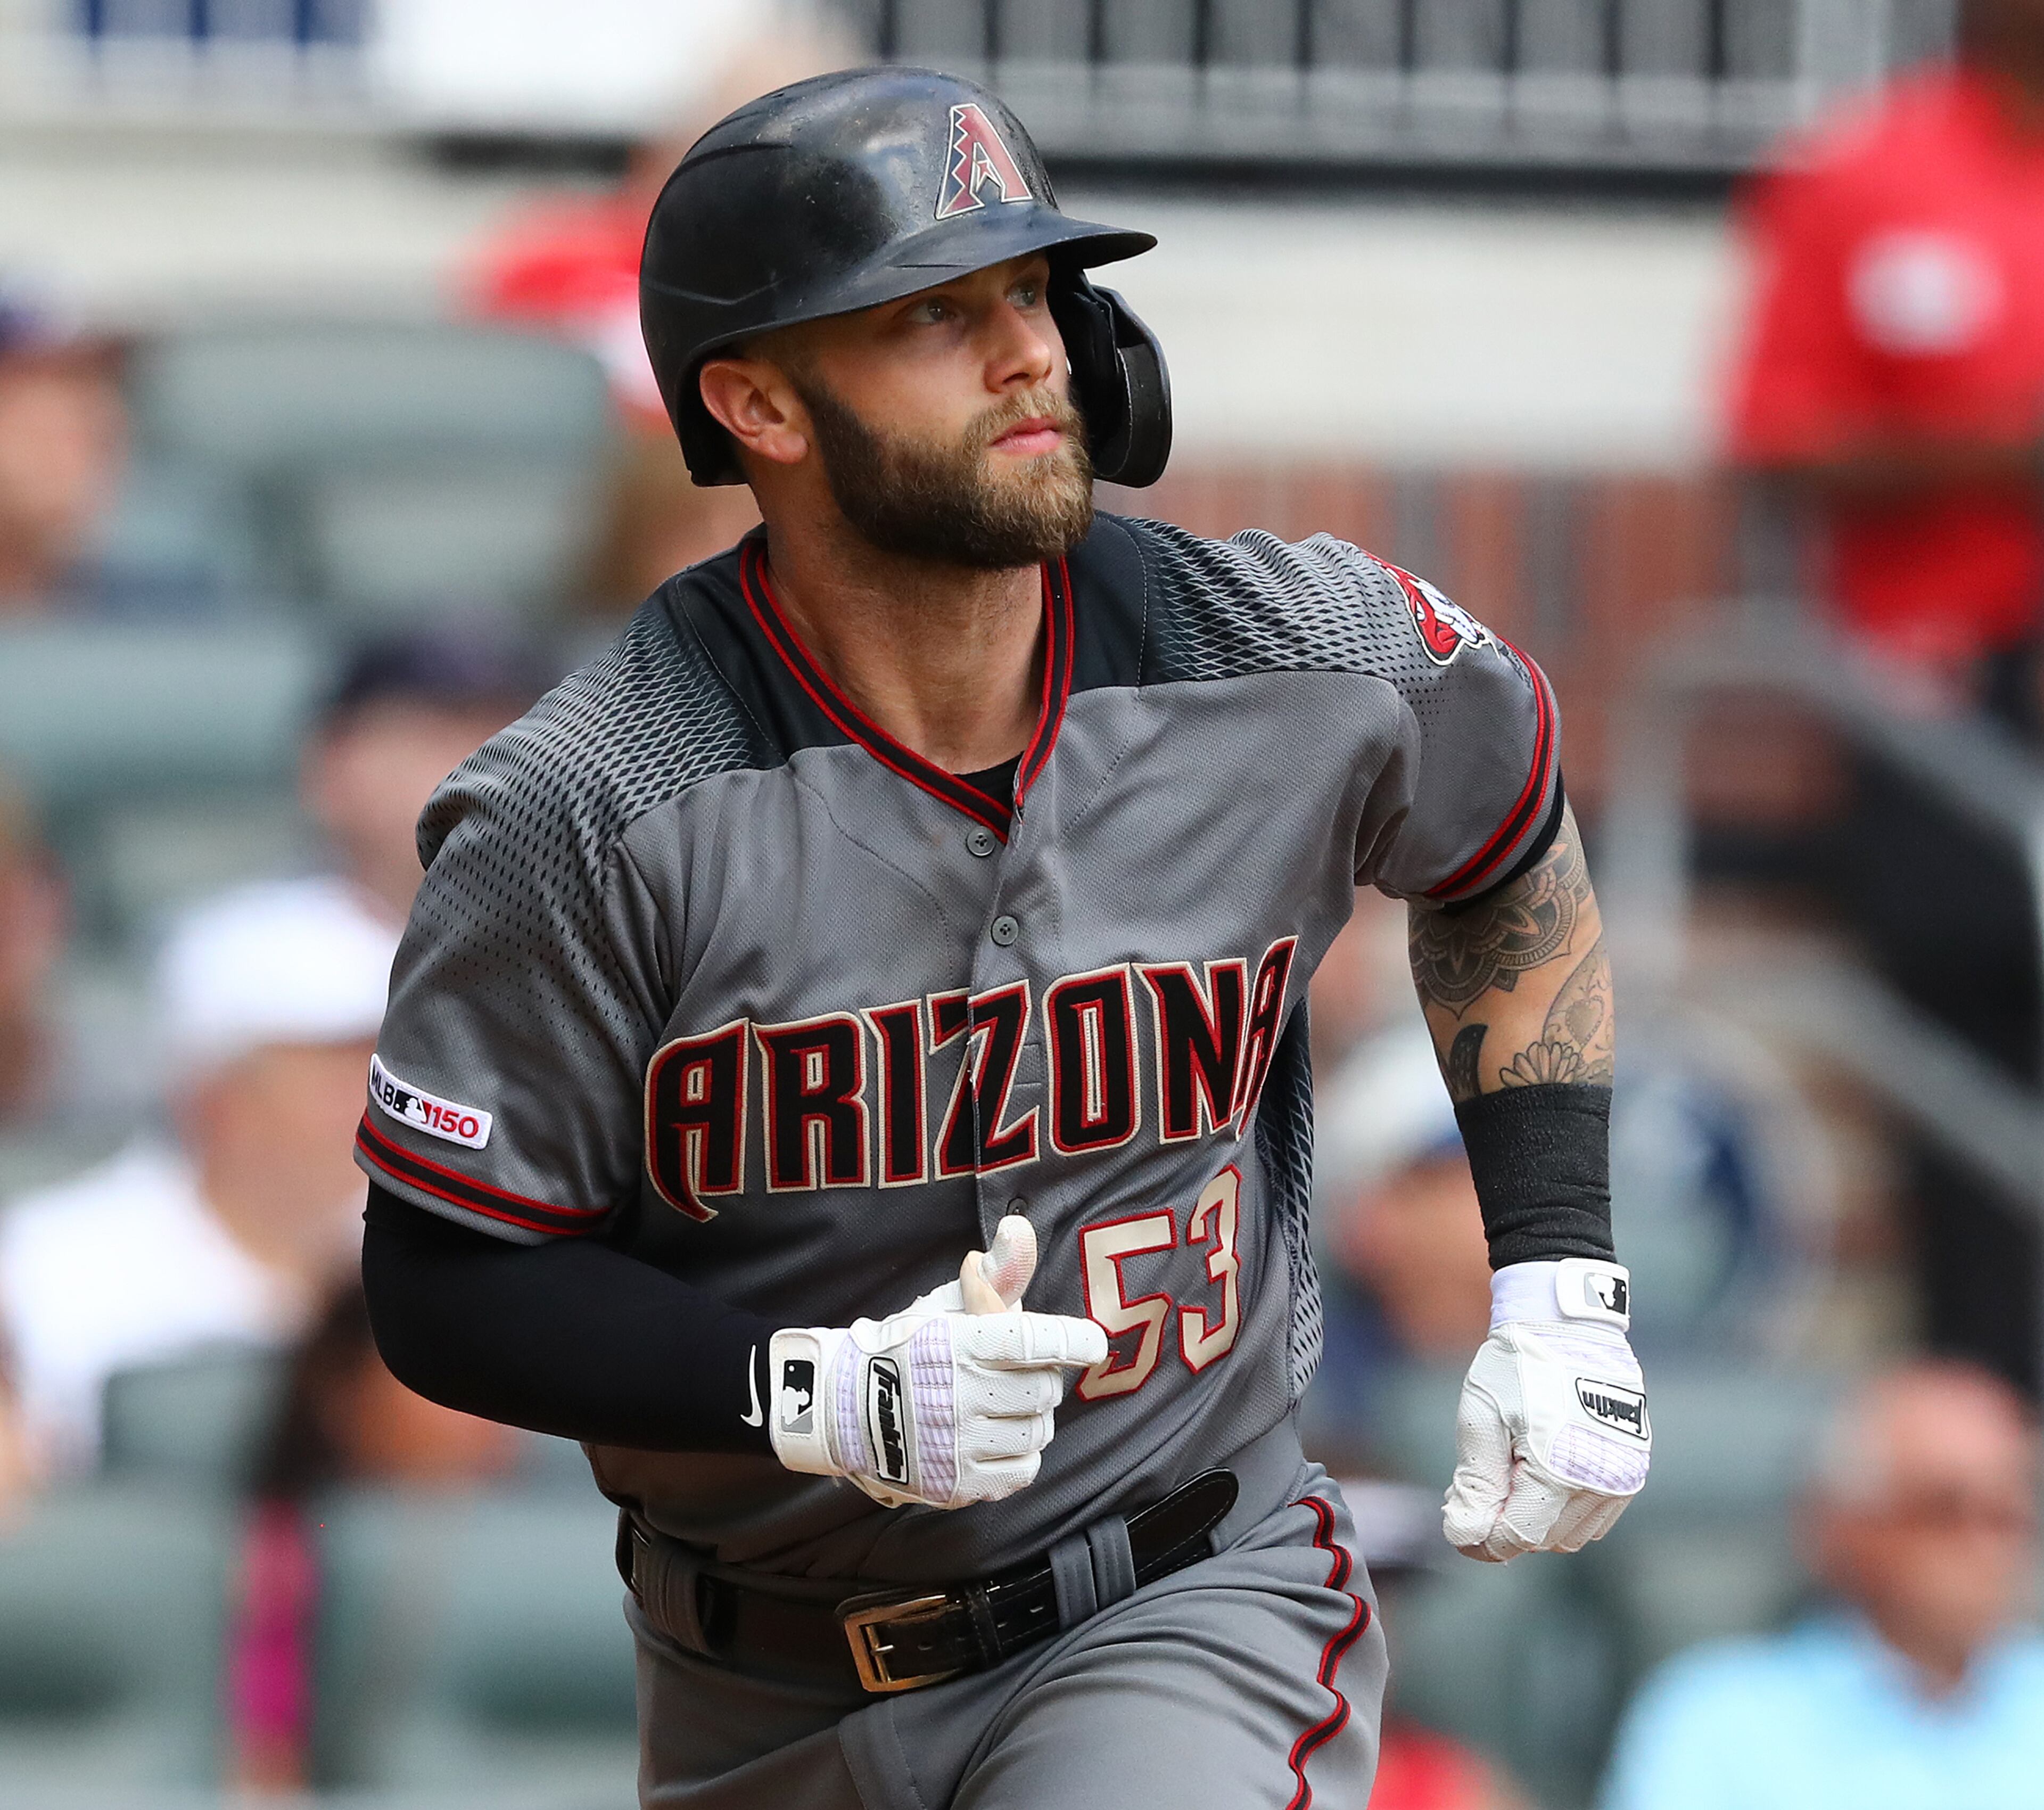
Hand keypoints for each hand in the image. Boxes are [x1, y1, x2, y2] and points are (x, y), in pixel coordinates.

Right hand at [767, 1217, 1107, 1508]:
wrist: (844, 1407)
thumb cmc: (908, 1349)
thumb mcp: (947, 1304)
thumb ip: (995, 1274)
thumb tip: (1020, 1226)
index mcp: (960, 1343)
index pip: (1032, 1340)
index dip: (1071, 1341)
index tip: (1092, 1343)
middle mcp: (961, 1394)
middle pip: (1045, 1389)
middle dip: (1041, 1377)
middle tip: (1019, 1372)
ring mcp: (959, 1444)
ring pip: (1038, 1430)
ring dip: (1031, 1415)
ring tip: (1004, 1404)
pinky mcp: (958, 1483)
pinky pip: (1023, 1469)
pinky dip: (1021, 1452)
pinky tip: (999, 1436)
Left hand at [1443, 1259, 1649, 1561]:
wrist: (1568, 1324)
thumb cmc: (1517, 1366)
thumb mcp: (1482, 1418)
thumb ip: (1476, 1482)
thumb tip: (1466, 1535)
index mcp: (1559, 1469)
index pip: (1517, 1537)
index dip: (1481, 1540)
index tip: (1458, 1520)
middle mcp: (1600, 1481)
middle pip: (1542, 1540)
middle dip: (1504, 1523)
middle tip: (1478, 1485)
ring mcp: (1622, 1478)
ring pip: (1569, 1535)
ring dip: (1535, 1518)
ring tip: (1510, 1471)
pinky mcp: (1633, 1470)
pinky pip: (1593, 1518)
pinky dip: (1563, 1509)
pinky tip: (1538, 1472)